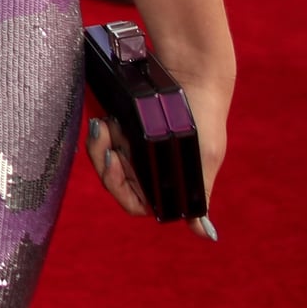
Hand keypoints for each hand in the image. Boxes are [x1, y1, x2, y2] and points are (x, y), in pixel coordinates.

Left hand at [84, 72, 228, 241]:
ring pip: (102, 158)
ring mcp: (130, 144)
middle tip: (107, 137)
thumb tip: (206, 235)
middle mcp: (144, 166)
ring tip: (107, 124)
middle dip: (105, 161)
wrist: (194, 72)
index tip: (116, 160)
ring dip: (100, 145)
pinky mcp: (120, 123)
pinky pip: (100, 136)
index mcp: (162, 181)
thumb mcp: (203, 159)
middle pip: (112, 180)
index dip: (119, 188)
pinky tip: (105, 119)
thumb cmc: (204, 118)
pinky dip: (100, 131)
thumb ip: (199, 196)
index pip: (132, 202)